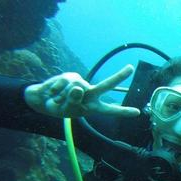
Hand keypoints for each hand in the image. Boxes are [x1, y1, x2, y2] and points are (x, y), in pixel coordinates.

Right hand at [24, 64, 139, 117]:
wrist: (43, 99)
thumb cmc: (58, 107)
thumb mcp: (66, 110)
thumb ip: (73, 101)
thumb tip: (78, 88)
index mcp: (94, 107)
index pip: (110, 110)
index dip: (123, 112)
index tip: (137, 112)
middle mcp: (91, 94)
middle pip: (105, 85)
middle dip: (118, 77)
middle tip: (130, 67)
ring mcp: (81, 84)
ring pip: (75, 88)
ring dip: (63, 96)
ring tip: (59, 99)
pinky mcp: (71, 76)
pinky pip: (64, 83)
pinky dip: (56, 90)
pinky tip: (53, 92)